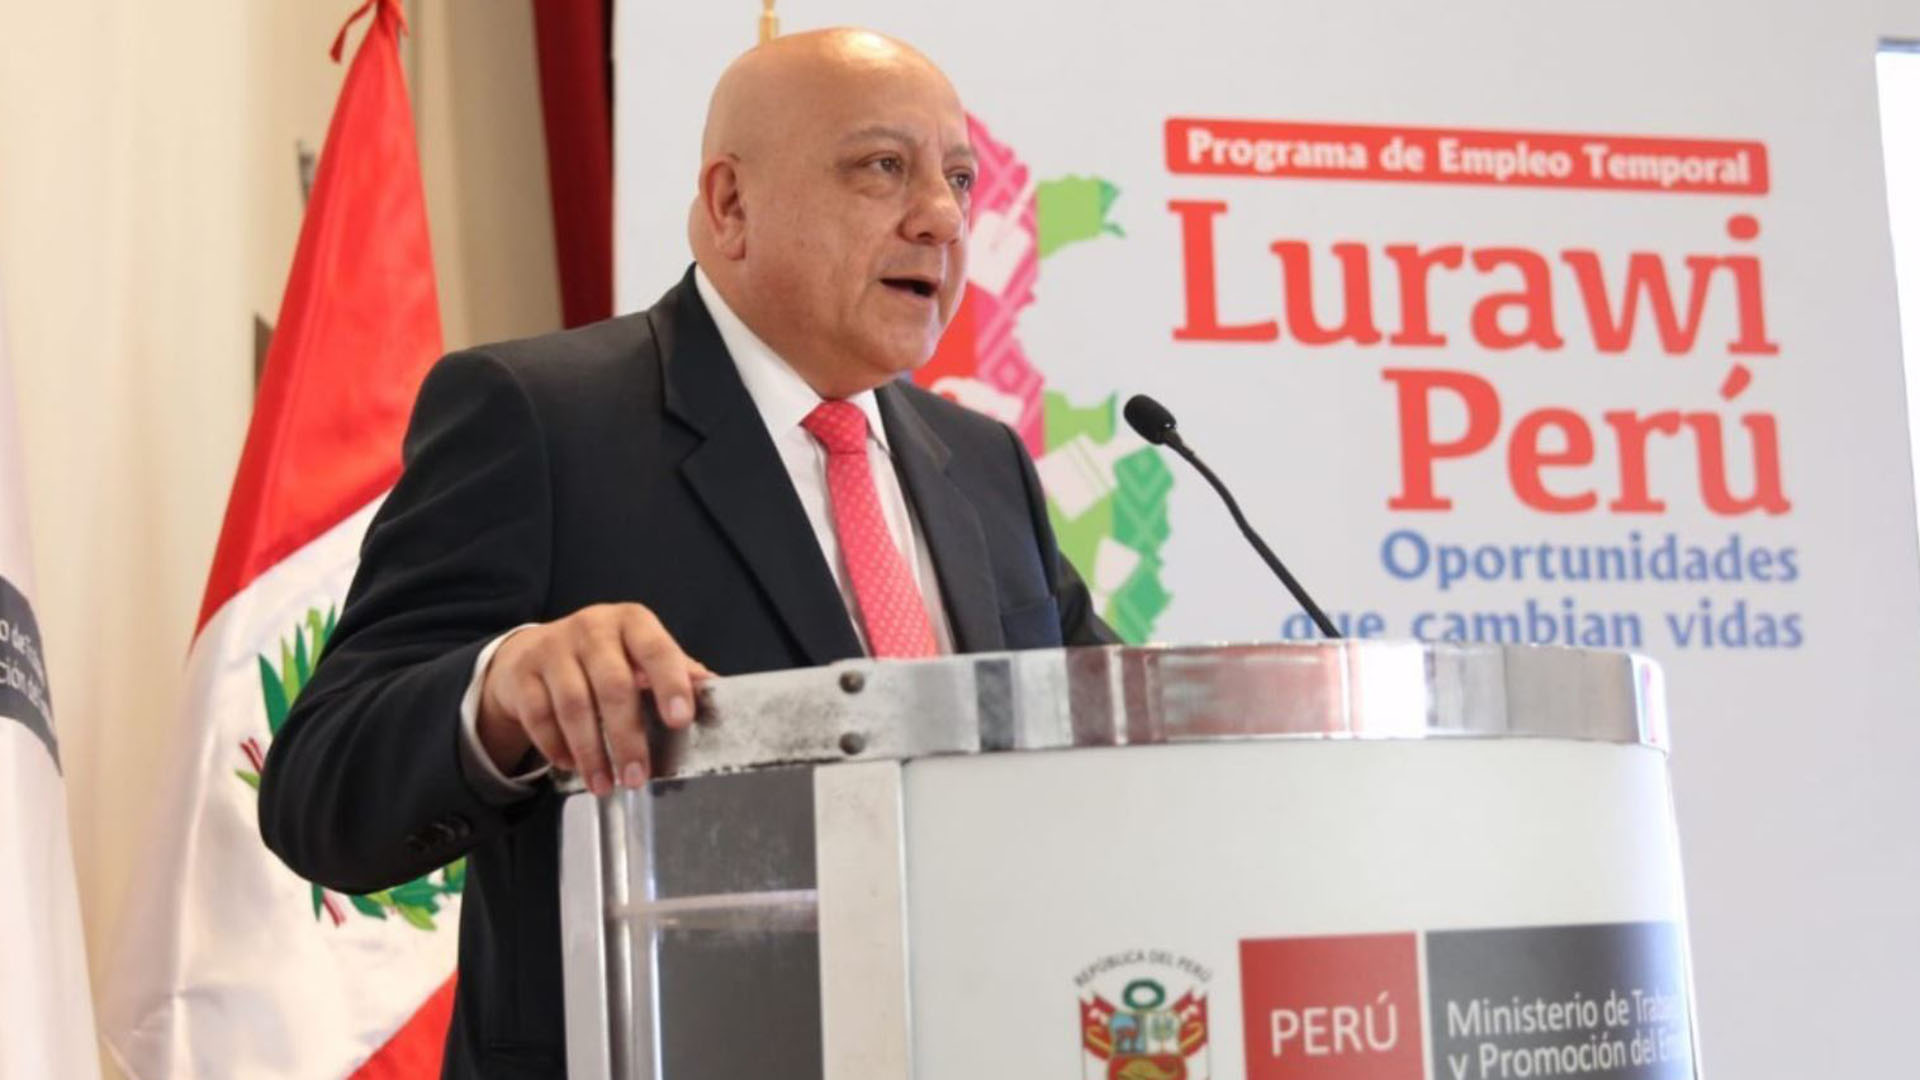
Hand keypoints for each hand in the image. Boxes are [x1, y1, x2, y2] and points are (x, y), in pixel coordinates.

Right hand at [475, 603, 711, 794]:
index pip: (656, 650)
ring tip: (604, 785)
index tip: (680, 721)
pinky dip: (556, 746)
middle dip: (627, 737)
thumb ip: (674, 670)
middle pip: (613, 685)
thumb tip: (713, 689)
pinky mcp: (522, 673)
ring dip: (591, 752)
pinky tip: (571, 765)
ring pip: (573, 705)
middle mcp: (592, 628)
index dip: (670, 684)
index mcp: (632, 622)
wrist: (532, 652)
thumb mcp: (639, 654)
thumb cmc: (603, 658)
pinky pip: (539, 715)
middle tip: (637, 776)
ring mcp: (553, 648)